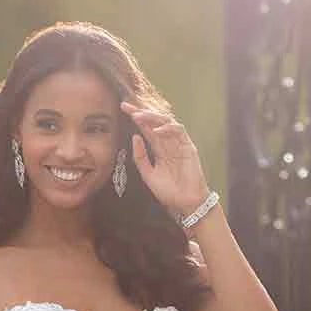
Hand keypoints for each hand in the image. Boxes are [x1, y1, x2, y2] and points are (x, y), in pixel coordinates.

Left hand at [120, 100, 209, 221]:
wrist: (184, 203)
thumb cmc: (168, 191)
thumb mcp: (148, 175)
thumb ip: (140, 158)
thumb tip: (135, 138)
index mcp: (158, 149)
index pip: (145, 129)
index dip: (136, 118)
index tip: (122, 109)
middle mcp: (168, 143)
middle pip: (154, 122)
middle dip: (141, 112)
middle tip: (127, 107)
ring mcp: (178, 143)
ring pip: (166, 122)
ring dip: (152, 117)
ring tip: (139, 116)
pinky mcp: (188, 146)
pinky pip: (179, 131)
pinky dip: (168, 128)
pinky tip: (156, 131)